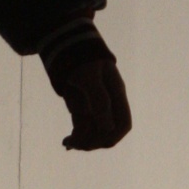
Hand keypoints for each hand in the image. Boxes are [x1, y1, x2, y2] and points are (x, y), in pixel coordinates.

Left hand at [41, 24, 131, 150]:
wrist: (66, 45)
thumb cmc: (81, 58)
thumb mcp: (89, 77)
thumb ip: (99, 100)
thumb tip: (108, 129)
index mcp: (115, 94)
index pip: (123, 124)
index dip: (112, 136)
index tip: (94, 140)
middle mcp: (108, 103)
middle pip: (109, 132)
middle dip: (94, 141)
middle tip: (75, 143)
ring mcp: (95, 105)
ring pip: (94, 132)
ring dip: (83, 141)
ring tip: (66, 143)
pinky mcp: (82, 107)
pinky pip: (82, 128)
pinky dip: (76, 137)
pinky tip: (66, 143)